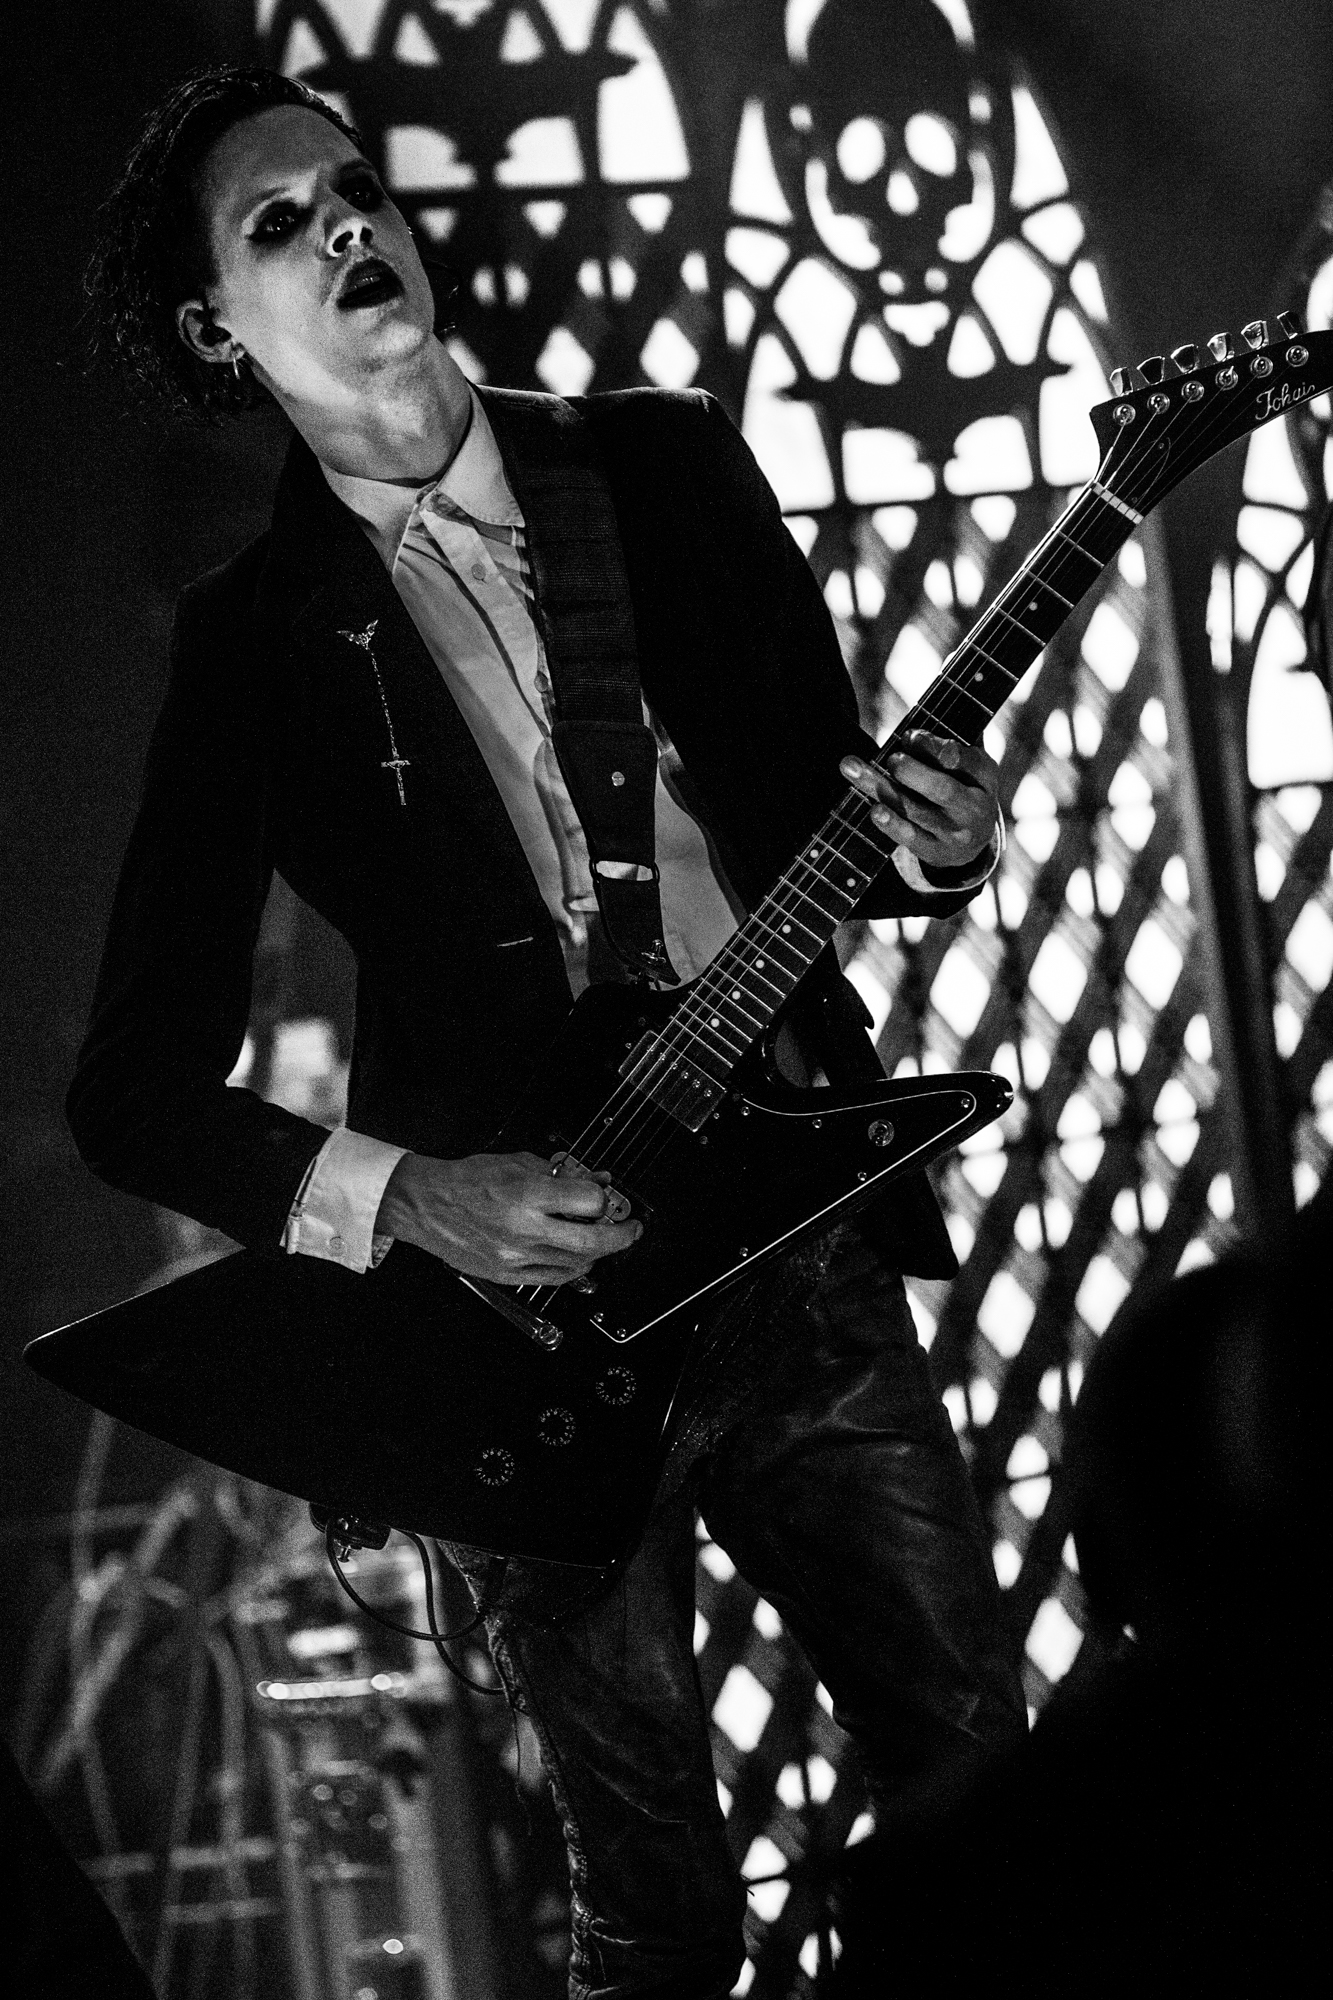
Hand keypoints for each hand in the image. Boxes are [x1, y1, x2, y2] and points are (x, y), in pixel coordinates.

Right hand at [375, 1150, 641, 1285]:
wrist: (426, 1205)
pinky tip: (577, 1258)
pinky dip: (573, 1268)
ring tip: (601, 1240)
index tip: (607, 1197)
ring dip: (597, 1252)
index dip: (604, 1199)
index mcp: (527, 1194)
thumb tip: (594, 1179)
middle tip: (631, 1230)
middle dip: (622, 1236)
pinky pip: (554, 1278)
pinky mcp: (508, 1275)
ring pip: (577, 1263)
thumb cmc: (467, 1181)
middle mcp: (525, 1228)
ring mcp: (516, 1256)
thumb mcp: (517, 1163)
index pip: (589, 1201)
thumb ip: (559, 1173)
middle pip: (593, 1241)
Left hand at [840, 733, 998, 871]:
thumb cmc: (962, 787)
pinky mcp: (935, 852)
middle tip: (892, 759)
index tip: (910, 737)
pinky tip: (875, 811)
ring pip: (917, 812)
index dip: (938, 749)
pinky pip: (911, 839)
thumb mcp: (966, 765)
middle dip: (913, 773)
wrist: (973, 840)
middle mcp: (974, 808)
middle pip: (942, 790)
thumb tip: (910, 738)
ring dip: (885, 791)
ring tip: (855, 770)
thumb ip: (943, 748)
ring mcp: (954, 834)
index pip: (968, 762)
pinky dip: (892, 825)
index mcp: (985, 777)